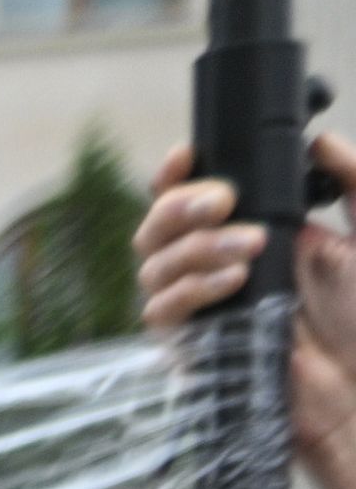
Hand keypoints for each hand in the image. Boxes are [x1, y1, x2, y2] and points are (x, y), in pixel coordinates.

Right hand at [142, 136, 355, 488]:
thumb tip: (319, 142)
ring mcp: (200, 307)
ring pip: (152, 264)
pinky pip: (160, 311)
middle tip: (224, 203)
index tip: (187, 157)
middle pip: (156, 225)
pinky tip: (234, 283)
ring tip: (251, 249)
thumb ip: (352, 181)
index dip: (176, 175)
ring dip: (195, 247)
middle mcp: (215, 266)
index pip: (190, 197)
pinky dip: (191, 289)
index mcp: (252, 232)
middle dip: (179, 206)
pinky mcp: (191, 346)